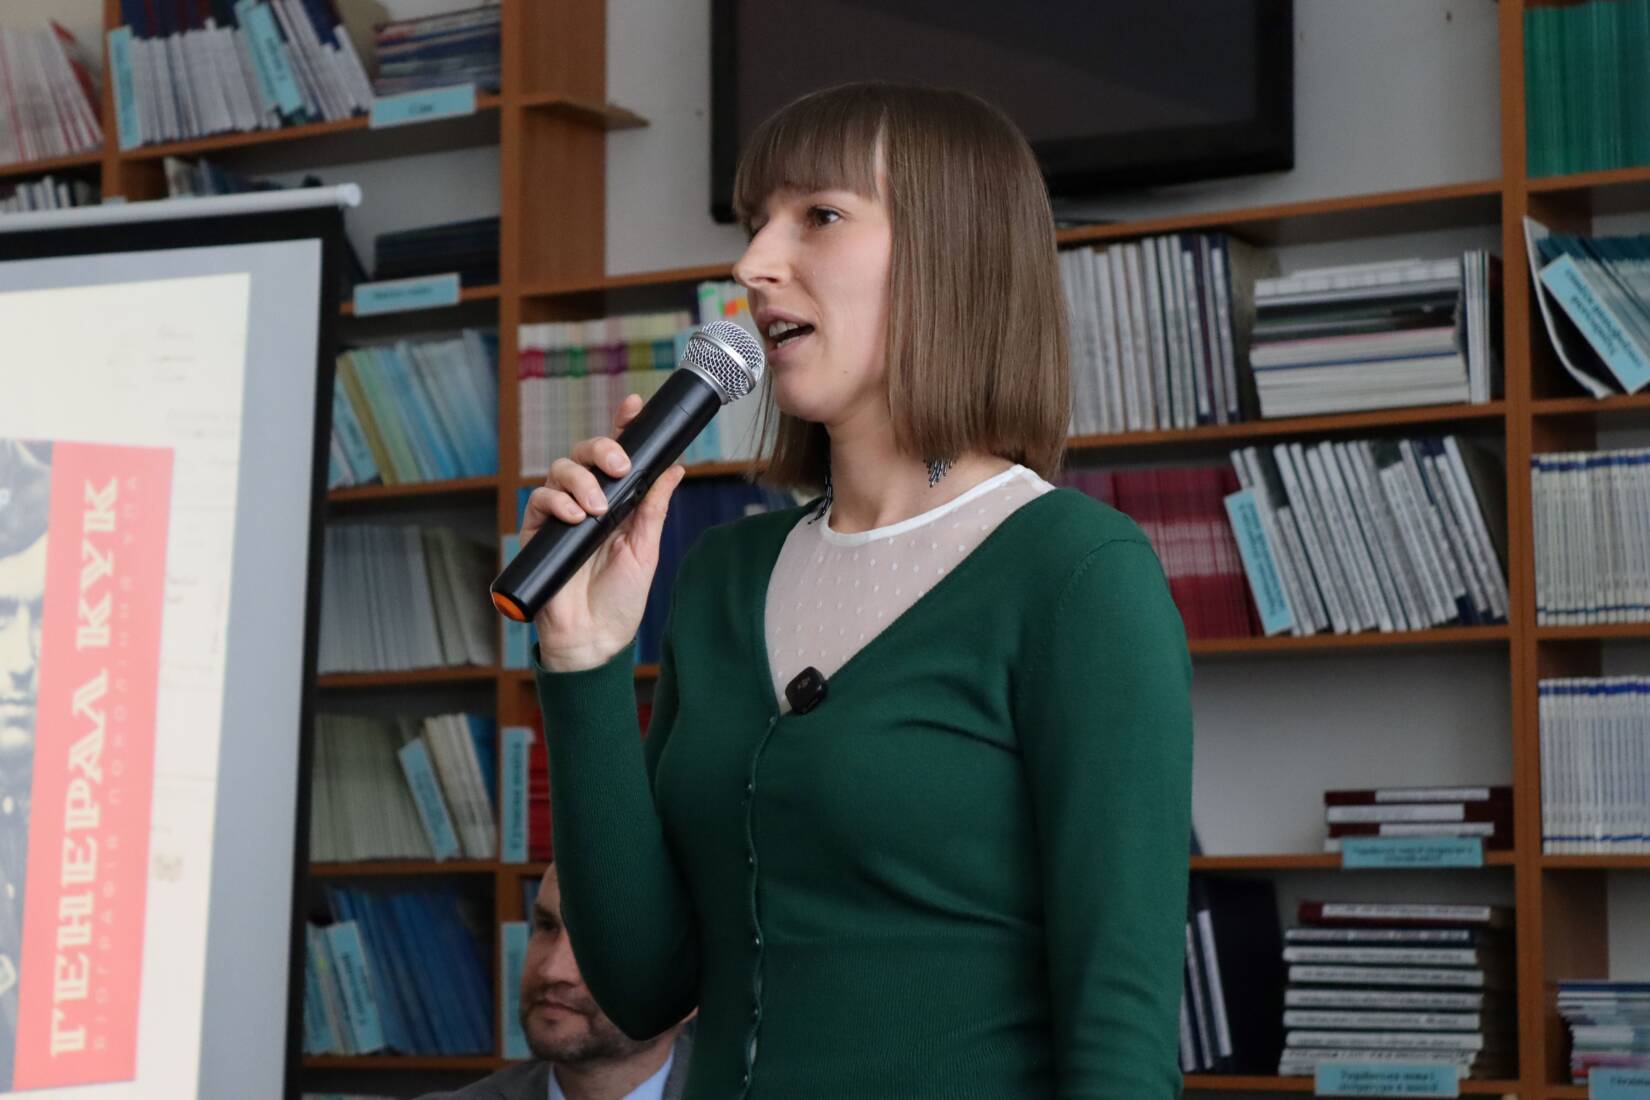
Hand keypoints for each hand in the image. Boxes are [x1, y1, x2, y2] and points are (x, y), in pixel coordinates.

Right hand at [521, 392, 686, 671]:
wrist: (594, 639)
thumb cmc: (621, 598)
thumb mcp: (646, 548)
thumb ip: (654, 506)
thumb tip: (674, 466)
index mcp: (618, 502)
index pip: (617, 457)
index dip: (622, 427)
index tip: (633, 405)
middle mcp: (588, 502)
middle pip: (585, 454)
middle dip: (602, 449)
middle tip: (619, 466)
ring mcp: (561, 515)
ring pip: (560, 470)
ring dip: (580, 480)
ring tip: (595, 508)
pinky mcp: (538, 532)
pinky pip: (539, 500)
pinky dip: (557, 502)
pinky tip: (574, 516)